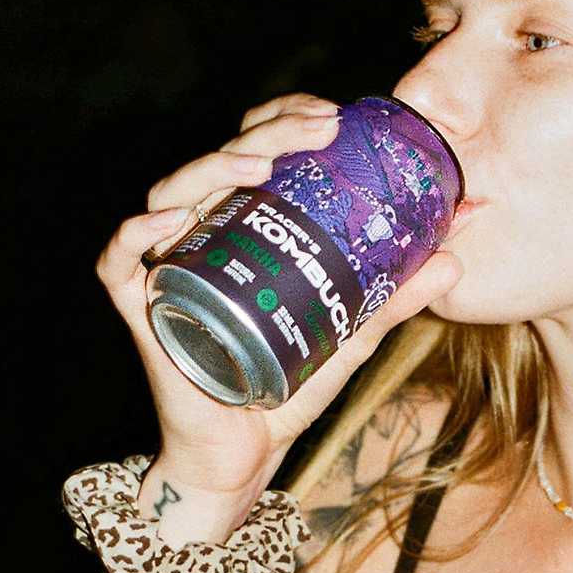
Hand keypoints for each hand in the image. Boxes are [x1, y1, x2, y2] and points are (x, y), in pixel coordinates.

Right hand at [95, 92, 462, 501]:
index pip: (255, 148)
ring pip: (170, 194)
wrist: (245, 456)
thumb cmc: (287, 383)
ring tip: (257, 166)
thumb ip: (395, 296)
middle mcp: (204, 234)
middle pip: (222, 161)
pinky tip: (171, 222)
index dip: (284, 119)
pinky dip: (135, 235)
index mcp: (246, 225)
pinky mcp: (140, 307)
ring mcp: (169, 267)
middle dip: (268, 133)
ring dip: (210, 168)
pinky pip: (118, 261)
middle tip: (319, 127)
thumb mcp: (351, 333)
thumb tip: (454, 259)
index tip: (333, 116)